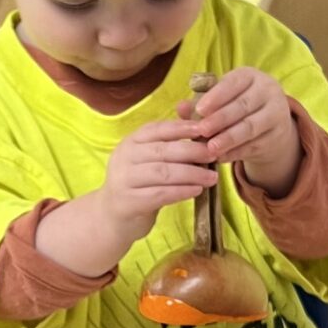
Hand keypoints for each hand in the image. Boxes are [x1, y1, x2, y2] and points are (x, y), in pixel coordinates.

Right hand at [100, 116, 217, 244]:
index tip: (205, 129)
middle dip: (192, 151)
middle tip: (214, 155)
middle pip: (163, 150)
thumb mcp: (150, 159)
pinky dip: (182, 191)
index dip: (182, 127)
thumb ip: (169, 139)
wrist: (113, 217)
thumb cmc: (139, 184)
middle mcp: (124, 157)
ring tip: (212, 177)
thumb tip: (191, 111)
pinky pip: (160, 194)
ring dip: (191, 174)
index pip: (158, 129)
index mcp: (131, 142)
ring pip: (163, 172)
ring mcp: (124, 179)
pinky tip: (197, 190)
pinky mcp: (129, 201)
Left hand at [193, 68, 299, 196]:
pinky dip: (236, 152)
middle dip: (220, 119)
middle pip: (242, 106)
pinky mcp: (277, 135)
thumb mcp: (220, 100)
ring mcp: (276, 113)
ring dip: (228, 139)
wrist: (269, 124)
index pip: (233, 82)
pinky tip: (220, 157)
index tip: (200, 109)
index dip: (217, 96)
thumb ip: (199, 103)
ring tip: (210, 148)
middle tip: (202, 130)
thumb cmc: (235, 106)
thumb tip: (180, 107)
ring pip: (250, 127)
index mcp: (250, 76)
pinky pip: (255, 145)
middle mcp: (267, 91)